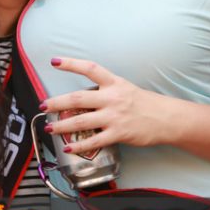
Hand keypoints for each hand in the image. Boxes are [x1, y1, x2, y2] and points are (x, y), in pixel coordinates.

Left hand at [41, 57, 169, 154]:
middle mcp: (112, 97)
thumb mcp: (125, 89)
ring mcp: (115, 116)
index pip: (90, 68)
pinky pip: (94, 141)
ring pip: (81, 120)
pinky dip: (79, 145)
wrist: (166, 118)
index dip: (71, 63)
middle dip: (56, 102)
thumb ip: (105, 91)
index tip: (54, 61)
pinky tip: (69, 147)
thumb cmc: (144, 103)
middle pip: (78, 98)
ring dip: (62, 125)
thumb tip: (81, 99)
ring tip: (50, 128)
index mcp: (114, 83)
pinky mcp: (119, 133)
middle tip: (43, 105)